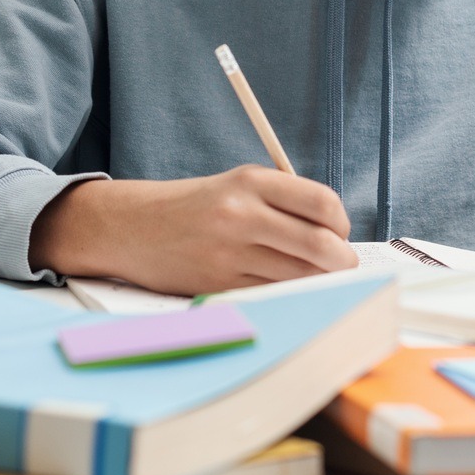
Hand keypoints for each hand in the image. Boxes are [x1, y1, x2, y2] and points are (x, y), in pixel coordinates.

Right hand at [30, 165, 358, 294]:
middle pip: (321, 246)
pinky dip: (287, 292)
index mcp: (251, 181)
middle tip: (341, 263)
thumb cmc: (194, 206)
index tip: (339, 231)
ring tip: (314, 275)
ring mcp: (230, 252)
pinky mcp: (220, 284)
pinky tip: (283, 285)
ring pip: (301, 276)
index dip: (342, 223)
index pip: (323, 203)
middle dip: (341, 261)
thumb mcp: (237, 185)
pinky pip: (273, 293)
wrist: (132, 227)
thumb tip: (336, 234)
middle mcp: (242, 214)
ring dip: (319, 280)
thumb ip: (283, 201)